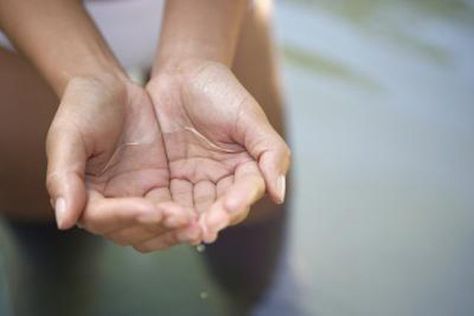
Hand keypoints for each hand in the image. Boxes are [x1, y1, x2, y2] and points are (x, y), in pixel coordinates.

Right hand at [46, 74, 200, 250]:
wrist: (110, 86)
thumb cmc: (82, 107)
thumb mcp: (68, 136)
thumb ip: (63, 176)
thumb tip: (63, 220)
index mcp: (84, 195)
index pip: (102, 218)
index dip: (125, 216)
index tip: (149, 209)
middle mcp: (111, 203)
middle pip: (132, 231)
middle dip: (157, 228)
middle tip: (183, 220)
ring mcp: (137, 196)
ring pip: (155, 227)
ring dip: (174, 229)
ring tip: (197, 224)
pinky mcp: (158, 187)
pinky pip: (173, 209)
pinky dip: (186, 215)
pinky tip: (203, 214)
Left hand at [147, 60, 290, 242]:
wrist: (182, 73)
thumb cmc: (220, 90)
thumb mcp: (249, 117)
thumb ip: (270, 152)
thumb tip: (280, 194)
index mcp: (246, 166)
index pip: (246, 190)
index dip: (238, 202)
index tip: (227, 211)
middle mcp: (223, 178)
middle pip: (221, 207)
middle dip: (213, 219)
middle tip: (202, 230)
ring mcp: (195, 179)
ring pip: (195, 208)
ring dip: (189, 220)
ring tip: (180, 227)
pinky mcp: (170, 178)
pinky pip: (169, 199)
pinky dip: (166, 209)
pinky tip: (159, 216)